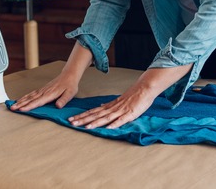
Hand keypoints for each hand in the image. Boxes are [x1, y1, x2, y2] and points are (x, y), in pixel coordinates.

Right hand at [10, 70, 78, 111]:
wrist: (69, 75)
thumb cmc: (70, 85)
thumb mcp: (70, 93)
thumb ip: (64, 100)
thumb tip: (58, 106)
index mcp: (50, 94)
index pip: (38, 101)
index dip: (29, 106)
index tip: (22, 109)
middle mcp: (44, 92)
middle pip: (30, 99)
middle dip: (20, 104)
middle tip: (12, 108)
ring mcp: (42, 90)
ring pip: (29, 96)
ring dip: (20, 101)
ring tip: (12, 105)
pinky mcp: (42, 89)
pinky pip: (31, 94)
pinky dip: (24, 97)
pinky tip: (20, 100)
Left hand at [68, 64, 192, 128]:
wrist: (145, 88)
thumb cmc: (133, 96)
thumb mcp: (119, 101)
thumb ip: (109, 106)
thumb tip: (99, 107)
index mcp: (110, 106)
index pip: (93, 112)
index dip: (82, 116)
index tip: (71, 119)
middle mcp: (113, 109)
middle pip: (96, 115)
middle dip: (83, 119)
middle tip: (71, 122)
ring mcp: (121, 111)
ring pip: (105, 118)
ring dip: (95, 123)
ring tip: (84, 127)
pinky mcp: (130, 114)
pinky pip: (120, 120)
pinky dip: (113, 124)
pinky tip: (106, 128)